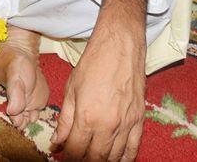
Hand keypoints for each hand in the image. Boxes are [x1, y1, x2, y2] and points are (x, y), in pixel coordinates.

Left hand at [52, 0, 149, 160]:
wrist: (121, 45)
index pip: (75, 150)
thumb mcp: (71, 89)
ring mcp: (126, 124)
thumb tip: (57, 141)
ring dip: (102, 160)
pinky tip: (115, 158)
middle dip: (83, 160)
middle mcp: (108, 125)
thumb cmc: (94, 62)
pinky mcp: (139, 120)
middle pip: (95, 158)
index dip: (68, 155)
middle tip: (77, 156)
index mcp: (87, 117)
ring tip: (93, 156)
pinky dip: (124, 158)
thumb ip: (65, 119)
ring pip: (114, 157)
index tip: (64, 153)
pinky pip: (133, 149)